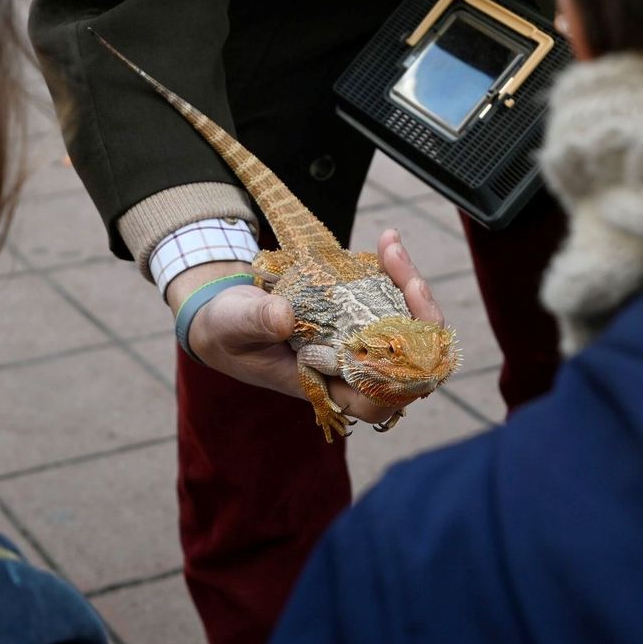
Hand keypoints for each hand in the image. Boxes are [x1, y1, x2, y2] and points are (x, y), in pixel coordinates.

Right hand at [163, 229, 442, 424]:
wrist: (223, 311)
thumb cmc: (226, 330)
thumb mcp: (235, 324)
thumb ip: (257, 322)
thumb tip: (285, 318)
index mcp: (322, 384)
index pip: (376, 401)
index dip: (399, 378)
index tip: (398, 336)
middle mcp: (346, 367)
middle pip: (408, 361)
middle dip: (419, 318)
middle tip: (409, 278)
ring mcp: (355, 339)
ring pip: (407, 326)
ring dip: (408, 287)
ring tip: (391, 248)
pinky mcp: (356, 312)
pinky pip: (391, 299)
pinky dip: (394, 272)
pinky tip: (386, 242)